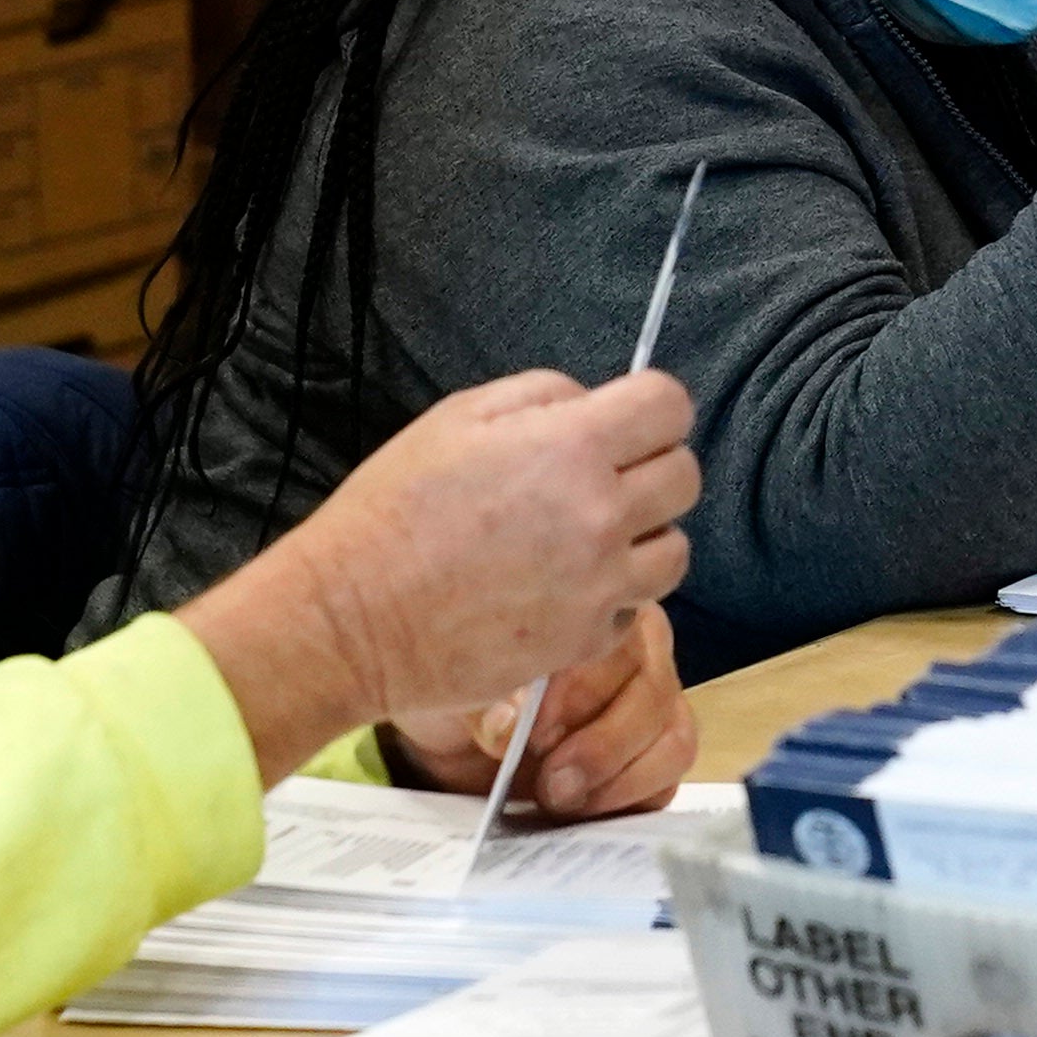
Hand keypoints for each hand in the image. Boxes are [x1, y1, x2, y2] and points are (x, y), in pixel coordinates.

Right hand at [171, 368, 697, 778]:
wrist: (352, 619)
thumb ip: (542, 396)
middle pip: (685, 476)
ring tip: (586, 540)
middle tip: (601, 480)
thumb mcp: (458, 418)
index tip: (626, 422)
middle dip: (650, 468)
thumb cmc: (393, 509)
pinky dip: (611, 597)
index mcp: (572, 446)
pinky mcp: (586, 640)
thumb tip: (593, 405)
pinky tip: (563, 589)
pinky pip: (635, 607)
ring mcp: (600, 584)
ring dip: (642, 538)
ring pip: (674, 550)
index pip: (670, 406)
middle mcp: (601, 513)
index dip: (651, 409)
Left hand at [388, 602, 697, 819]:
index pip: (615, 643)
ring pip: (672, 739)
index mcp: (597, 611)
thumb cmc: (465, 690)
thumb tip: (509, 725)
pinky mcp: (658, 755)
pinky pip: (668, 778)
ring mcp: (657, 704)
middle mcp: (641, 650)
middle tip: (550, 782)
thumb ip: (481, 700)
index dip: (580, 693)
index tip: (535, 732)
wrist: (458, 735)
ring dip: (617, 778)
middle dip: (600, 746)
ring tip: (559, 798)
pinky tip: (579, 808)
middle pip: (652, 694)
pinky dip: (627, 800)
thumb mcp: (456, 687)